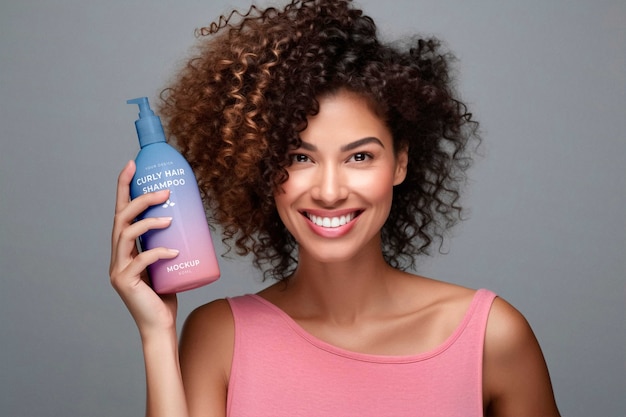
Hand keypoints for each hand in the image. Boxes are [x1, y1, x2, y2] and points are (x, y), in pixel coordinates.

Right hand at [109, 160, 179, 336]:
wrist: (160, 325)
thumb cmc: (165, 292)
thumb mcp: (167, 261)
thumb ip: (169, 241)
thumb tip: (190, 217)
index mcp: (124, 247)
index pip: (120, 211)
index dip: (123, 186)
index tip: (133, 164)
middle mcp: (116, 255)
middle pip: (120, 218)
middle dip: (140, 199)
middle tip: (164, 191)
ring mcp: (118, 269)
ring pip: (125, 235)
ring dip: (147, 222)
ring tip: (169, 219)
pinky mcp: (125, 282)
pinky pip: (141, 261)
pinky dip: (158, 253)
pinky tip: (175, 251)